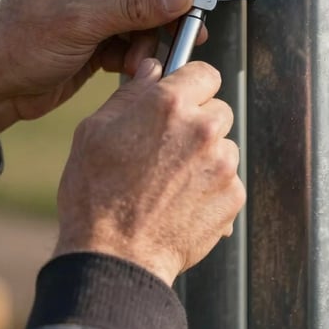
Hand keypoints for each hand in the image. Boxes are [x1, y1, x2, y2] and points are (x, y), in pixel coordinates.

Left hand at [0, 0, 195, 152]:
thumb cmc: (15, 48)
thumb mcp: (80, 24)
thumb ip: (134, 8)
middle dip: (166, 10)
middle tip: (193, 25)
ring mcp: (93, 6)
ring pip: (143, 14)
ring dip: (149, 38)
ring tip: (145, 57)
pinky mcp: (97, 34)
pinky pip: (133, 37)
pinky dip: (137, 53)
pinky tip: (130, 67)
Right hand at [54, 58, 244, 286]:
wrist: (116, 257)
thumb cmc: (96, 194)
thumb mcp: (95, 131)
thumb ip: (131, 94)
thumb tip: (151, 71)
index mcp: (169, 104)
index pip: (205, 73)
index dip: (192, 85)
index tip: (185, 98)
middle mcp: (203, 128)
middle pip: (218, 109)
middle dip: (198, 122)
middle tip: (169, 148)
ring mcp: (223, 163)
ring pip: (224, 146)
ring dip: (206, 156)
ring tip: (171, 181)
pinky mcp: (233, 195)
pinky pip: (228, 180)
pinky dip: (211, 188)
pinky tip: (181, 202)